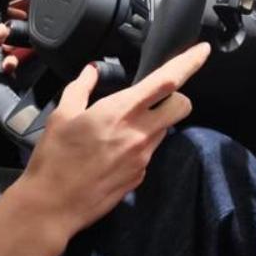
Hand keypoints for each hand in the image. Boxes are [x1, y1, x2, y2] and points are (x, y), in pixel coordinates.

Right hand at [13, 43, 209, 237]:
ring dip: (155, 122)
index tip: (203, 50)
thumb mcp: (61, 115)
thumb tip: (92, 71)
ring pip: (165, 128)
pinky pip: (150, 152)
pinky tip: (114, 152)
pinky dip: (139, 145)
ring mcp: (144, 156)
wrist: (52, 206)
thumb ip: (81, 87)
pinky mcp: (141, 175)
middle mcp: (140, 132)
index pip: (167, 81)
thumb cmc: (54, 158)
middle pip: (182, 105)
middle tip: (158, 97)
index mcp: (121, 111)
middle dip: (177, 97)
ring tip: (122, 128)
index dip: (189, 62)